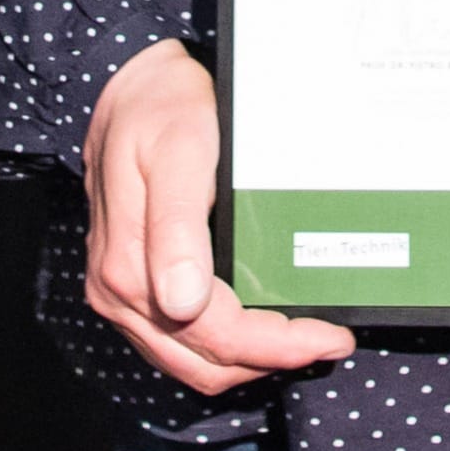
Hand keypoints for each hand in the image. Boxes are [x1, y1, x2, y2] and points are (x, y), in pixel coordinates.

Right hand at [81, 41, 355, 396]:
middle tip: (328, 339)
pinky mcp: (130, 290)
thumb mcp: (178, 151)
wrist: (130, 87)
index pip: (217, 335)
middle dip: (271, 360)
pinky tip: (260, 325)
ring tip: (302, 337)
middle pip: (205, 363)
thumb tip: (183, 303)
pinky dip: (224, 346)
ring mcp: (120, 296)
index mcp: (132, 265)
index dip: (277, 346)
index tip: (331, 335)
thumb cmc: (161, 109)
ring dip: (249, 360)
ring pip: (191, 362)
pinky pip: (178, 343)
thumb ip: (177, 227)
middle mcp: (118, 293)